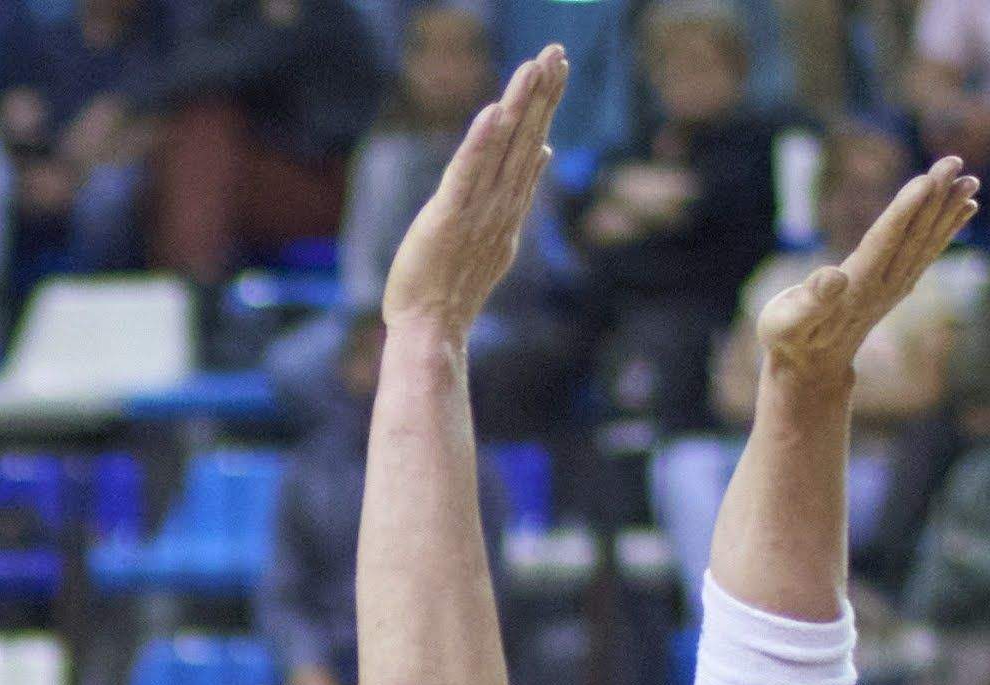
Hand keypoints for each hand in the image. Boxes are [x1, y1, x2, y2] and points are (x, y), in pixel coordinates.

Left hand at [379, 46, 568, 344]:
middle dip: (542, 92)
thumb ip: (520, 191)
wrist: (432, 328)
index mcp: (511, 203)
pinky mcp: (449, 217)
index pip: (531, 142)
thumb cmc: (455, 285)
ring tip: (537, 64)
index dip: (545, 103)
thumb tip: (545, 151)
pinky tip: (494, 111)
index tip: (556, 67)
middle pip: (526, 136)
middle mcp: (501, 202)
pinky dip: (481, 143)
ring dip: (521, 103)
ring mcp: (478, 209)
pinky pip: (467, 173)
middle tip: (557, 51)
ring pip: (504, 146)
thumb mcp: (496, 234)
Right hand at [756, 154, 981, 388]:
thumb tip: (833, 276)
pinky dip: (949, 228)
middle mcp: (883, 285)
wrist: (811, 367)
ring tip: (970, 181)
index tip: (927, 180)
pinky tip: (967, 208)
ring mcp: (895, 285)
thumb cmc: (789, 338)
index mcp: (855, 288)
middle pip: (913, 235)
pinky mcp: (898, 284)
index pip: (884, 242)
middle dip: (934, 198)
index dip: (904, 211)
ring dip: (949, 209)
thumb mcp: (786, 322)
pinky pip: (928, 251)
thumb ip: (810, 301)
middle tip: (952, 162)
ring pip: (926, 241)